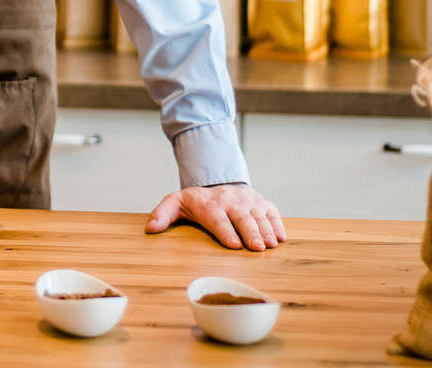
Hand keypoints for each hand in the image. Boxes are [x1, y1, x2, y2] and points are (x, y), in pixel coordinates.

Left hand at [145, 183, 285, 251]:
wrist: (218, 183)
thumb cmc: (196, 202)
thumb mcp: (175, 204)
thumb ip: (162, 214)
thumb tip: (150, 229)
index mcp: (208, 204)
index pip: (217, 218)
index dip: (225, 231)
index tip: (233, 245)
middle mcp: (230, 200)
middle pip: (242, 218)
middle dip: (250, 233)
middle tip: (257, 248)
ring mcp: (248, 201)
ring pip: (259, 216)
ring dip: (266, 231)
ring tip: (270, 246)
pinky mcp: (261, 202)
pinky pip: (272, 212)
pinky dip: (277, 224)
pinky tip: (281, 238)